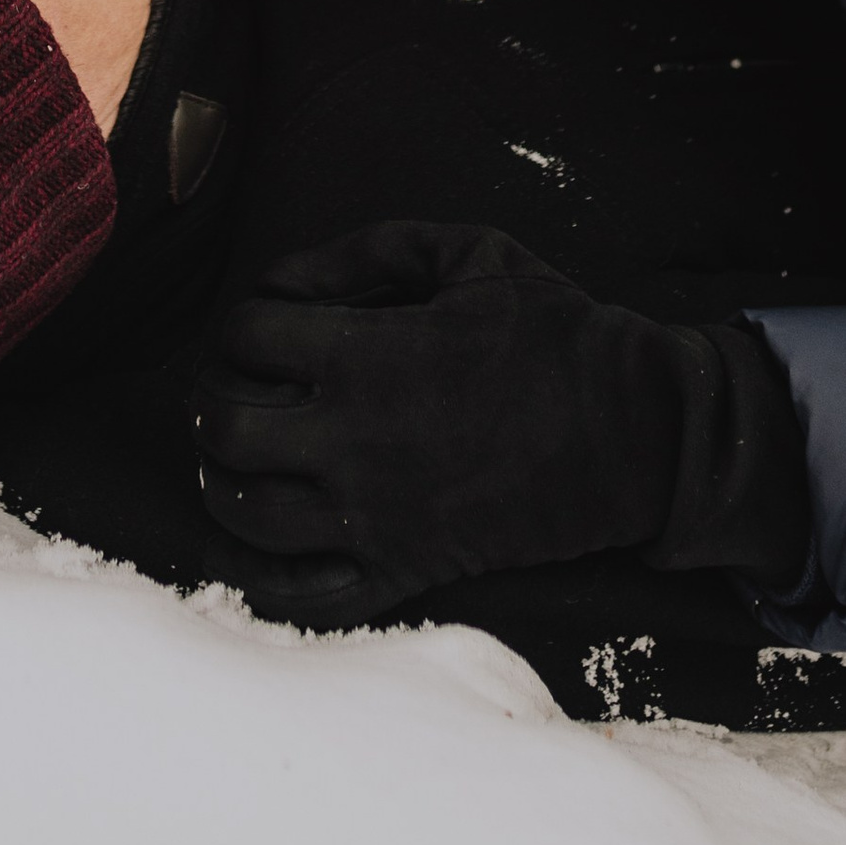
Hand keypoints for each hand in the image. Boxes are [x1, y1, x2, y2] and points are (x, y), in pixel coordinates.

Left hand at [195, 220, 691, 623]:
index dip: (238, 324)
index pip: (245, 337)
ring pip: (247, 515)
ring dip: (225, 482)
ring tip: (239, 460)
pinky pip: (304, 595)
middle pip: (226, 430)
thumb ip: (366, 249)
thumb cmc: (553, 334)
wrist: (632, 433)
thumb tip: (284, 278)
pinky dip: (268, 573)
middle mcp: (356, 440)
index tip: (258, 327)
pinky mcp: (402, 570)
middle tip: (229, 393)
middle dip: (213, 404)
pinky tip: (270, 538)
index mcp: (368, 356)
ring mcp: (375, 516)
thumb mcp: (471, 253)